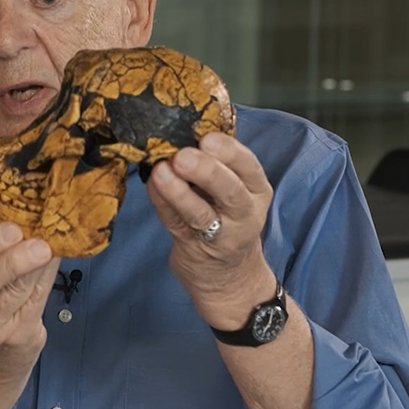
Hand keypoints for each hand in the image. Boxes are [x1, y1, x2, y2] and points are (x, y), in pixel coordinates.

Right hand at [0, 222, 60, 408]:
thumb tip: (22, 217)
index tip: (11, 228)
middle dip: (13, 260)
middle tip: (37, 243)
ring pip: (16, 291)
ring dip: (36, 266)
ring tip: (50, 247)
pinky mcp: (18, 338)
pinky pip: (36, 301)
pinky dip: (47, 277)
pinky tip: (55, 260)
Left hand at [146, 132, 276, 327]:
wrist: (231, 279)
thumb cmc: (228, 219)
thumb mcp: (237, 192)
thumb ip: (218, 165)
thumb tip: (181, 129)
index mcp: (256, 190)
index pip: (248, 166)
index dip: (229, 150)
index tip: (207, 137)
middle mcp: (244, 213)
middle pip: (230, 190)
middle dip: (207, 170)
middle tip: (183, 154)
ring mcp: (220, 235)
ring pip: (200, 212)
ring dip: (178, 190)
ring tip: (161, 171)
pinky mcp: (194, 248)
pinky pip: (175, 223)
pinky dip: (162, 203)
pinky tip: (152, 185)